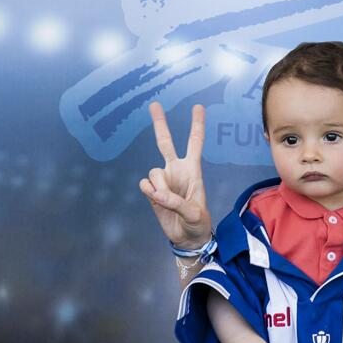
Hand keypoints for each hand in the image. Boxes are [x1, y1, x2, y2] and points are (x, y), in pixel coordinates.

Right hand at [138, 102, 211, 248]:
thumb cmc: (198, 224)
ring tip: (168, 201)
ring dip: (158, 187)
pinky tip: (156, 200)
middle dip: (160, 124)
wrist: (187, 238)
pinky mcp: (152, 191)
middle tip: (154, 104)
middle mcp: (176, 170)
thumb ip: (176, 202)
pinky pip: (145, 184)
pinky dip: (149, 192)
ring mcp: (163, 180)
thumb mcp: (194, 214)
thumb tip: (156, 193)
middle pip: (165, 142)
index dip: (196, 125)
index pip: (195, 143)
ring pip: (153, 172)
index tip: (198, 106)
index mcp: (193, 171)